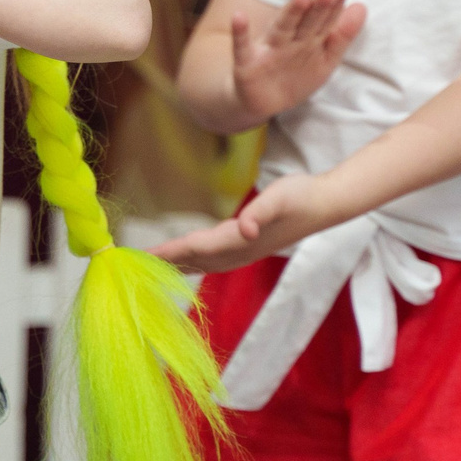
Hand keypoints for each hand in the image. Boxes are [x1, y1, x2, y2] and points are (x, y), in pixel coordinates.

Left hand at [151, 173, 343, 272]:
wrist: (327, 204)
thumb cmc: (301, 195)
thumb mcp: (280, 197)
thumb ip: (262, 212)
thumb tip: (247, 229)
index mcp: (240, 240)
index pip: (195, 248)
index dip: (169, 252)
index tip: (143, 256)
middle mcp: (240, 251)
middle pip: (193, 260)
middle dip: (165, 263)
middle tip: (133, 264)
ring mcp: (246, 252)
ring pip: (203, 263)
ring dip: (177, 265)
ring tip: (153, 265)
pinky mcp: (250, 247)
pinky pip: (213, 260)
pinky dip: (193, 261)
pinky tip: (186, 260)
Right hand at [231, 0, 363, 121]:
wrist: (260, 103)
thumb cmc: (294, 77)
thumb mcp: (323, 59)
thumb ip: (341, 34)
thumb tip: (361, 7)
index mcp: (307, 39)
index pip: (323, 21)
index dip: (333, 7)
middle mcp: (288, 41)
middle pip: (306, 23)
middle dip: (318, 8)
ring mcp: (268, 50)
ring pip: (281, 30)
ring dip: (290, 13)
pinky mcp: (246, 64)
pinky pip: (242, 47)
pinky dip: (240, 33)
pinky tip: (239, 17)